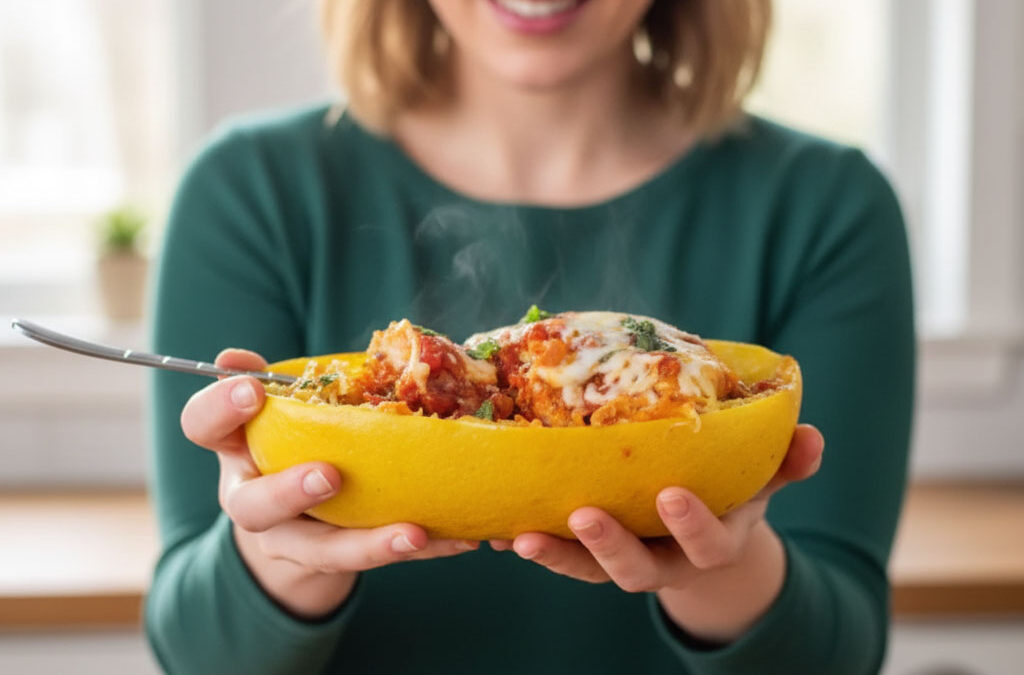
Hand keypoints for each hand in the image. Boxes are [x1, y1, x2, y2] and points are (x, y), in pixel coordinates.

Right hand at [180, 348, 478, 618]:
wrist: (295, 530)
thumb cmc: (292, 446)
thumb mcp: (280, 413)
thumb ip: (272, 385)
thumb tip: (232, 356)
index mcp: (236, 449)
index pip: (202, 426)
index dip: (219, 408)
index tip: (252, 389)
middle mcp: (253, 500)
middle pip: (252, 507)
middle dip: (287, 492)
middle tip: (329, 475)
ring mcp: (291, 540)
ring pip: (319, 551)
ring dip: (366, 544)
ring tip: (412, 533)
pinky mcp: (336, 564)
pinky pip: (379, 559)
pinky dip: (423, 549)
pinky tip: (459, 540)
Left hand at [490, 424, 823, 641]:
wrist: (701, 533)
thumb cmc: (732, 491)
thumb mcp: (762, 478)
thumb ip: (786, 462)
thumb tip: (813, 437)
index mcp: (713, 541)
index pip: (708, 542)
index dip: (691, 525)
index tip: (670, 495)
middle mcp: (668, 562)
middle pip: (639, 571)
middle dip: (612, 546)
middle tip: (585, 514)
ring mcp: (627, 562)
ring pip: (590, 571)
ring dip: (557, 554)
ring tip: (520, 536)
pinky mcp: (590, 555)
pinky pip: (560, 557)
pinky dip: (532, 545)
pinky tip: (498, 528)